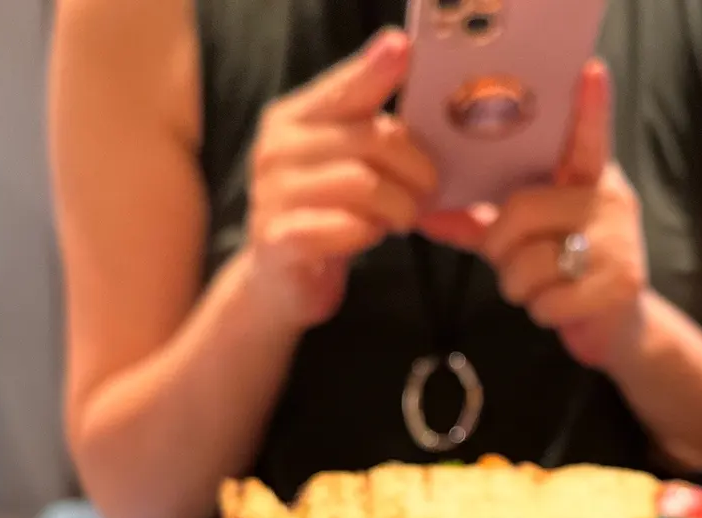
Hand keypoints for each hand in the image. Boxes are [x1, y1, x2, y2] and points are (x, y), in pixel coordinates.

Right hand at [247, 30, 436, 329]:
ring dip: (399, 205)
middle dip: (415, 168)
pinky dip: (369, 233)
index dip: (375, 70)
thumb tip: (421, 85)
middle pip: (369, 139)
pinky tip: (370, 237)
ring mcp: (272, 193)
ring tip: (403, 219)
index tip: (405, 51)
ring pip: (363, 184)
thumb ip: (375, 130)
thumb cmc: (325, 215)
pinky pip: (344, 227)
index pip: (344, 87)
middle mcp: (277, 148)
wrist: (280, 282)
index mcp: (294, 118)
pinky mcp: (279, 238)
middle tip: (428, 191)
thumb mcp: (347, 164)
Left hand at [421, 62, 648, 369]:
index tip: (591, 72)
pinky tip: (560, 306)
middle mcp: (609, 200)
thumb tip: (424, 215)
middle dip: (501, 246)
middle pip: (523, 211)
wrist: (618, 327)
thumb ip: (479, 221)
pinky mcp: (620, 284)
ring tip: (541, 285)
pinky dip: (541, 311)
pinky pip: (549, 300)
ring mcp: (619, 242)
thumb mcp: (524, 239)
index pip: (588, 137)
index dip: (589, 108)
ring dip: (518, 285)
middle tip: (512, 260)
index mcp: (589, 176)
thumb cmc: (564, 271)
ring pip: (531, 262)